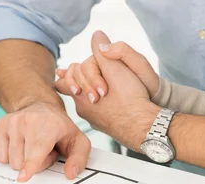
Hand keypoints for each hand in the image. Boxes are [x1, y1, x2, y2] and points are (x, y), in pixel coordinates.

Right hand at [0, 102, 90, 181]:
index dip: (31, 164)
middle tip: (45, 151)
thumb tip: (70, 173)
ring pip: (12, 161)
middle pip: (24, 162)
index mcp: (50, 124)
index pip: (38, 148)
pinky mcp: (1, 125)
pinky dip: (12, 156)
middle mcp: (29, 120)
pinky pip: (2, 156)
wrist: (42, 108)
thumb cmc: (60, 128)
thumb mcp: (79, 142)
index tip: (23, 177)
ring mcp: (13, 122)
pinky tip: (23, 144)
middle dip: (36, 164)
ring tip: (35, 147)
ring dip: (24, 160)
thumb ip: (79, 159)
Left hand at [55, 31, 159, 151]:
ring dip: (92, 93)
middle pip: (75, 91)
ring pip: (86, 103)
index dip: (67, 74)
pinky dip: (102, 105)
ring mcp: (93, 120)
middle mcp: (83, 109)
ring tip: (106, 88)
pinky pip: (98, 113)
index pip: (62, 82)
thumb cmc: (129, 97)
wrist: (142, 125)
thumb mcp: (114, 67)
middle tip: (98, 79)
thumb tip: (96, 35)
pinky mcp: (105, 126)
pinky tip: (114, 102)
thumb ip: (101, 51)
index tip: (67, 71)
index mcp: (79, 94)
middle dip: (84, 81)